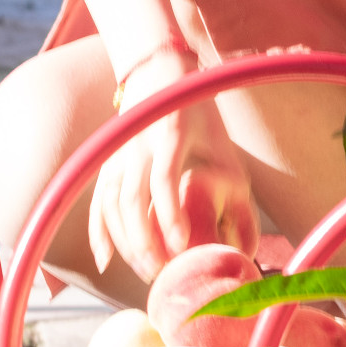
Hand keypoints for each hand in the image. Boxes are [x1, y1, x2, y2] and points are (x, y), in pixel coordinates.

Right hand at [88, 72, 258, 280]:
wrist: (158, 74)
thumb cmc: (198, 114)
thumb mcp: (223, 147)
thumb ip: (235, 194)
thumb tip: (248, 246)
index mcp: (170, 133)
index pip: (163, 179)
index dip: (170, 215)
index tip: (182, 247)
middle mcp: (137, 144)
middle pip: (132, 199)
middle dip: (145, 241)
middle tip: (163, 272)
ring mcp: (117, 153)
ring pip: (111, 204)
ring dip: (125, 242)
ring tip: (147, 270)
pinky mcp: (107, 162)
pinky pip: (97, 201)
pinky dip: (98, 231)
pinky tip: (105, 261)